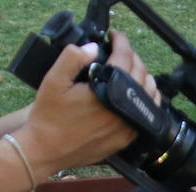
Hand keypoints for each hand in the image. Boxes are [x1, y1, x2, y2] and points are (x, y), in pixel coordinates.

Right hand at [14, 31, 158, 177]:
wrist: (46, 150)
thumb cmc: (48, 116)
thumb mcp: (53, 80)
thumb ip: (73, 58)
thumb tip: (94, 47)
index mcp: (105, 91)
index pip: (123, 58)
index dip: (121, 42)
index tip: (114, 36)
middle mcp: (120, 109)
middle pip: (140, 74)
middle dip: (132, 56)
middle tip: (120, 51)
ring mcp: (126, 125)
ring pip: (149, 94)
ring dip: (143, 76)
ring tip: (131, 68)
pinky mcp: (125, 138)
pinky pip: (146, 114)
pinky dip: (147, 99)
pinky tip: (139, 92)